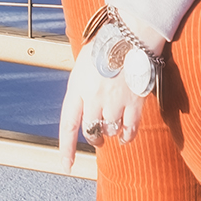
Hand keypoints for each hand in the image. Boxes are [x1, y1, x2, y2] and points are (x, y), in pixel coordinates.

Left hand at [59, 41, 147, 171]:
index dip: (66, 148)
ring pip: (110, 130)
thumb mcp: (82, 66)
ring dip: (110, 133)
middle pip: (90, 131)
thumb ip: (79, 89)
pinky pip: (130, 129)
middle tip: (96, 139)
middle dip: (93, 138)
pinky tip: (125, 136)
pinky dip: (127, 136)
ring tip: (112, 127)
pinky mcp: (135, 101)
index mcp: (77, 87)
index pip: (68, 124)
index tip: (66, 166)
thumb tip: (79, 110)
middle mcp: (94, 97)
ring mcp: (115, 100)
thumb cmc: (104, 46)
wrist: (130, 33)